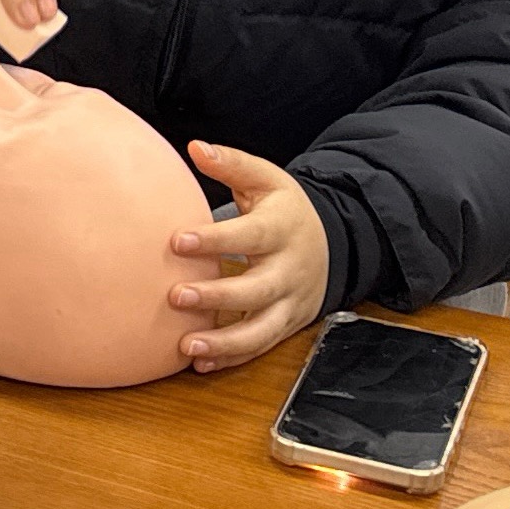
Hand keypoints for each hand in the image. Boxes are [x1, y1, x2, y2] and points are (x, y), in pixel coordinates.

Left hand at [170, 142, 327, 370]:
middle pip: (257, 289)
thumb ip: (232, 164)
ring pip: (262, 328)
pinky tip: (199, 361)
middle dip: (218, 296)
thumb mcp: (267, 180)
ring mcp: (290, 302)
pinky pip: (260, 346)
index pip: (250, 236)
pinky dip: (232, 358)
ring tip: (187, 344)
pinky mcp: (286, 325)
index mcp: (282, 230)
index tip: (177, 240)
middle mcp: (289, 270)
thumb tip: (196, 147)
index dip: (216, 240)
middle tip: (177, 296)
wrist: (332, 245)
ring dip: (225, 341)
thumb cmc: (285, 211)